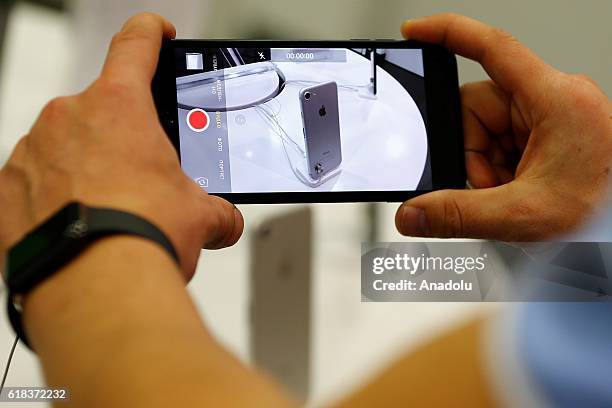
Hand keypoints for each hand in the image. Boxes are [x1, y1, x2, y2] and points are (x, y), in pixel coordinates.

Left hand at [0, 13, 242, 279]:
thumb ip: (217, 212)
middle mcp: (69, 119)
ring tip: (110, 211)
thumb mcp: (200, 218)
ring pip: (65, 147)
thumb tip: (225, 222)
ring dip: (87, 169)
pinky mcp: (6, 190)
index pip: (135, 46)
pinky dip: (55, 198)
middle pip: (102, 110)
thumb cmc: (141, 238)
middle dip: (123, 138)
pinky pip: (34, 182)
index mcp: (120, 108)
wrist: (95, 289)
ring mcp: (32, 153)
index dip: (149, 34)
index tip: (156, 33)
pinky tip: (80, 226)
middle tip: (141, 178)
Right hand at [396, 13, 611, 240]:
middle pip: (478, 107)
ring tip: (509, 194)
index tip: (416, 31)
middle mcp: (553, 101)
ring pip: (487, 130)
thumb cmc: (605, 209)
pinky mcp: (549, 136)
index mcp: (554, 99)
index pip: (491, 48)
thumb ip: (458, 214)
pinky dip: (499, 170)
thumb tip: (414, 212)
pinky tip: (515, 191)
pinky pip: (503, 143)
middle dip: (473, 153)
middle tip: (491, 185)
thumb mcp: (523, 214)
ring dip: (486, 167)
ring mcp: (551, 119)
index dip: (448, 33)